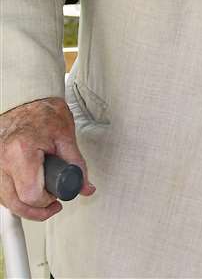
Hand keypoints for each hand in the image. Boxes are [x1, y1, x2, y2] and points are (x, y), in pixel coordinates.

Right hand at [0, 97, 94, 220]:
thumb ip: (77, 165)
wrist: (26, 101)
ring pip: (5, 201)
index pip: (31, 195)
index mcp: (21, 152)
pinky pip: (0, 191)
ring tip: (42, 200)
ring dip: (23, 206)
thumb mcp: (66, 137)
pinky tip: (27, 193)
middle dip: (36, 210)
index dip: (47, 201)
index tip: (58, 197)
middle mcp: (2, 161)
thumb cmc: (44, 114)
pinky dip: (14, 196)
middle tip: (53, 205)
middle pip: (15, 203)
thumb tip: (85, 187)